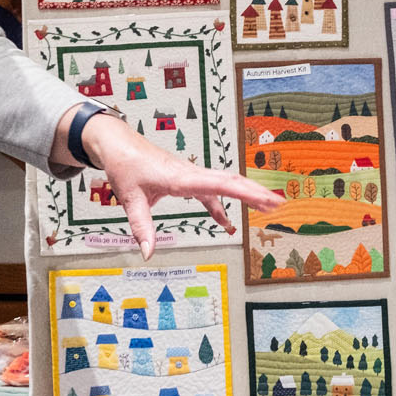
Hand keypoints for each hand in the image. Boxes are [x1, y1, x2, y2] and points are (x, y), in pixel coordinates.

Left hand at [82, 115, 280, 259]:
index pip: (221, 184)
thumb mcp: (130, 198)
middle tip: (279, 205)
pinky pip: (209, 191)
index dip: (246, 193)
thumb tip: (149, 253)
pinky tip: (225, 223)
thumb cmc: (124, 165)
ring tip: (267, 208)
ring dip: (244, 194)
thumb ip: (141, 227)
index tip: (266, 201)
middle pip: (230, 181)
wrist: (116, 143)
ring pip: (224, 182)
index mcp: (182, 177)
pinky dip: (220, 206)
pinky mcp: (184, 179)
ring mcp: (189, 175)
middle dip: (255, 193)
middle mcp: (191, 173)